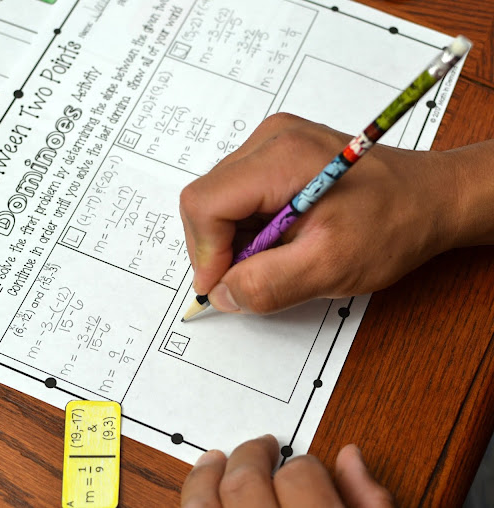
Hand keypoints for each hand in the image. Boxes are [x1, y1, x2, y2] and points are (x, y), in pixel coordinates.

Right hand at [179, 113, 492, 313]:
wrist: (431, 197)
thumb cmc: (395, 223)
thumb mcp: (332, 266)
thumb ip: (268, 284)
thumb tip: (222, 293)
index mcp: (279, 157)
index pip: (204, 203)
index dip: (206, 253)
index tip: (225, 287)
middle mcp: (269, 140)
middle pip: (207, 201)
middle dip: (221, 249)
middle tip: (257, 276)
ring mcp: (272, 144)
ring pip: (220, 202)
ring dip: (236, 241)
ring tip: (280, 255)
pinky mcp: (277, 156)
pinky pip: (239, 198)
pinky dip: (249, 229)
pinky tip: (282, 240)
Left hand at [180, 435, 393, 507]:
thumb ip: (371, 504)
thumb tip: (352, 457)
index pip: (301, 477)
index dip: (303, 464)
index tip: (303, 467)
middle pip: (246, 482)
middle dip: (252, 456)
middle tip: (261, 448)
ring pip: (204, 504)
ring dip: (207, 475)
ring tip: (214, 460)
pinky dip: (193, 500)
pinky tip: (200, 491)